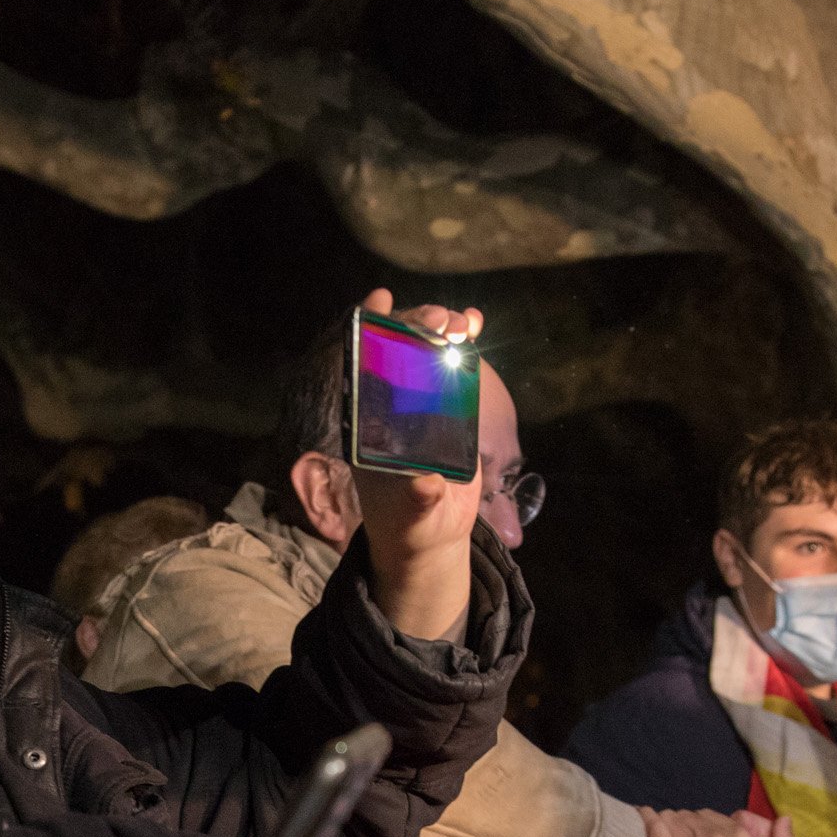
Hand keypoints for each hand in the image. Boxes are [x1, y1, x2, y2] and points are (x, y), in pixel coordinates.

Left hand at [352, 286, 484, 640]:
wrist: (434, 534)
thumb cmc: (409, 524)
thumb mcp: (411, 513)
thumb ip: (416, 497)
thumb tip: (426, 481)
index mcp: (369, 425)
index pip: (362, 367)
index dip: (367, 331)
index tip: (379, 301)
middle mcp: (390, 407)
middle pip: (397, 352)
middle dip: (414, 328)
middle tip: (438, 320)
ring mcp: (420, 405)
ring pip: (426, 354)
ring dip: (441, 329)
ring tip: (460, 322)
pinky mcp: (449, 410)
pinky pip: (453, 371)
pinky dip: (462, 343)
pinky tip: (474, 322)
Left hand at [644, 809, 817, 836]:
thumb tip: (784, 820)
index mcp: (740, 836)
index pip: (711, 818)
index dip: (702, 828)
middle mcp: (714, 836)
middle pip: (689, 819)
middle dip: (682, 828)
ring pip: (670, 821)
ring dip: (665, 827)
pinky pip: (652, 830)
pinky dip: (646, 822)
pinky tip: (641, 820)